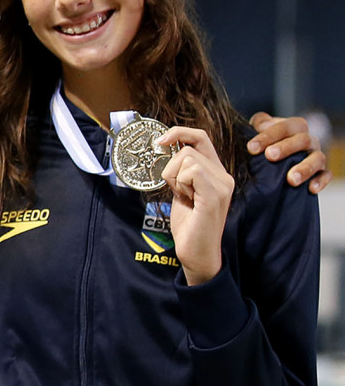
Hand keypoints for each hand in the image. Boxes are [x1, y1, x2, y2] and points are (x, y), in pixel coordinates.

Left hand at [157, 127, 234, 285]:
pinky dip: (180, 183)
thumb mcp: (182, 191)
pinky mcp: (214, 196)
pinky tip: (187, 199)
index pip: (201, 137)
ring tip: (184, 197)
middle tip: (177, 190)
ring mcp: (222, 185)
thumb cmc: (189, 224)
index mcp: (217, 172)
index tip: (161, 141)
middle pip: (189, 149)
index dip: (180, 133)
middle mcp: (224, 176)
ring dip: (174, 178)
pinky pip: (192, 172)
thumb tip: (167, 149)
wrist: (196, 252)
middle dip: (171, 167)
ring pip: (187, 159)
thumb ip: (181, 171)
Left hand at [248, 111, 329, 192]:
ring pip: (317, 158)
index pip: (285, 127)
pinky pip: (326, 175)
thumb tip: (260, 125)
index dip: (268, 135)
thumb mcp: (259, 130)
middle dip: (286, 147)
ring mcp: (316, 156)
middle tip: (270, 156)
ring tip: (291, 179)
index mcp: (295, 127)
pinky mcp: (321, 172)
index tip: (251, 147)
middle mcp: (309, 140)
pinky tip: (311, 189)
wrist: (274, 160)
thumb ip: (259, 123)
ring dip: (305, 168)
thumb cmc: (265, 143)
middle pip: (303, 140)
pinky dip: (321, 181)